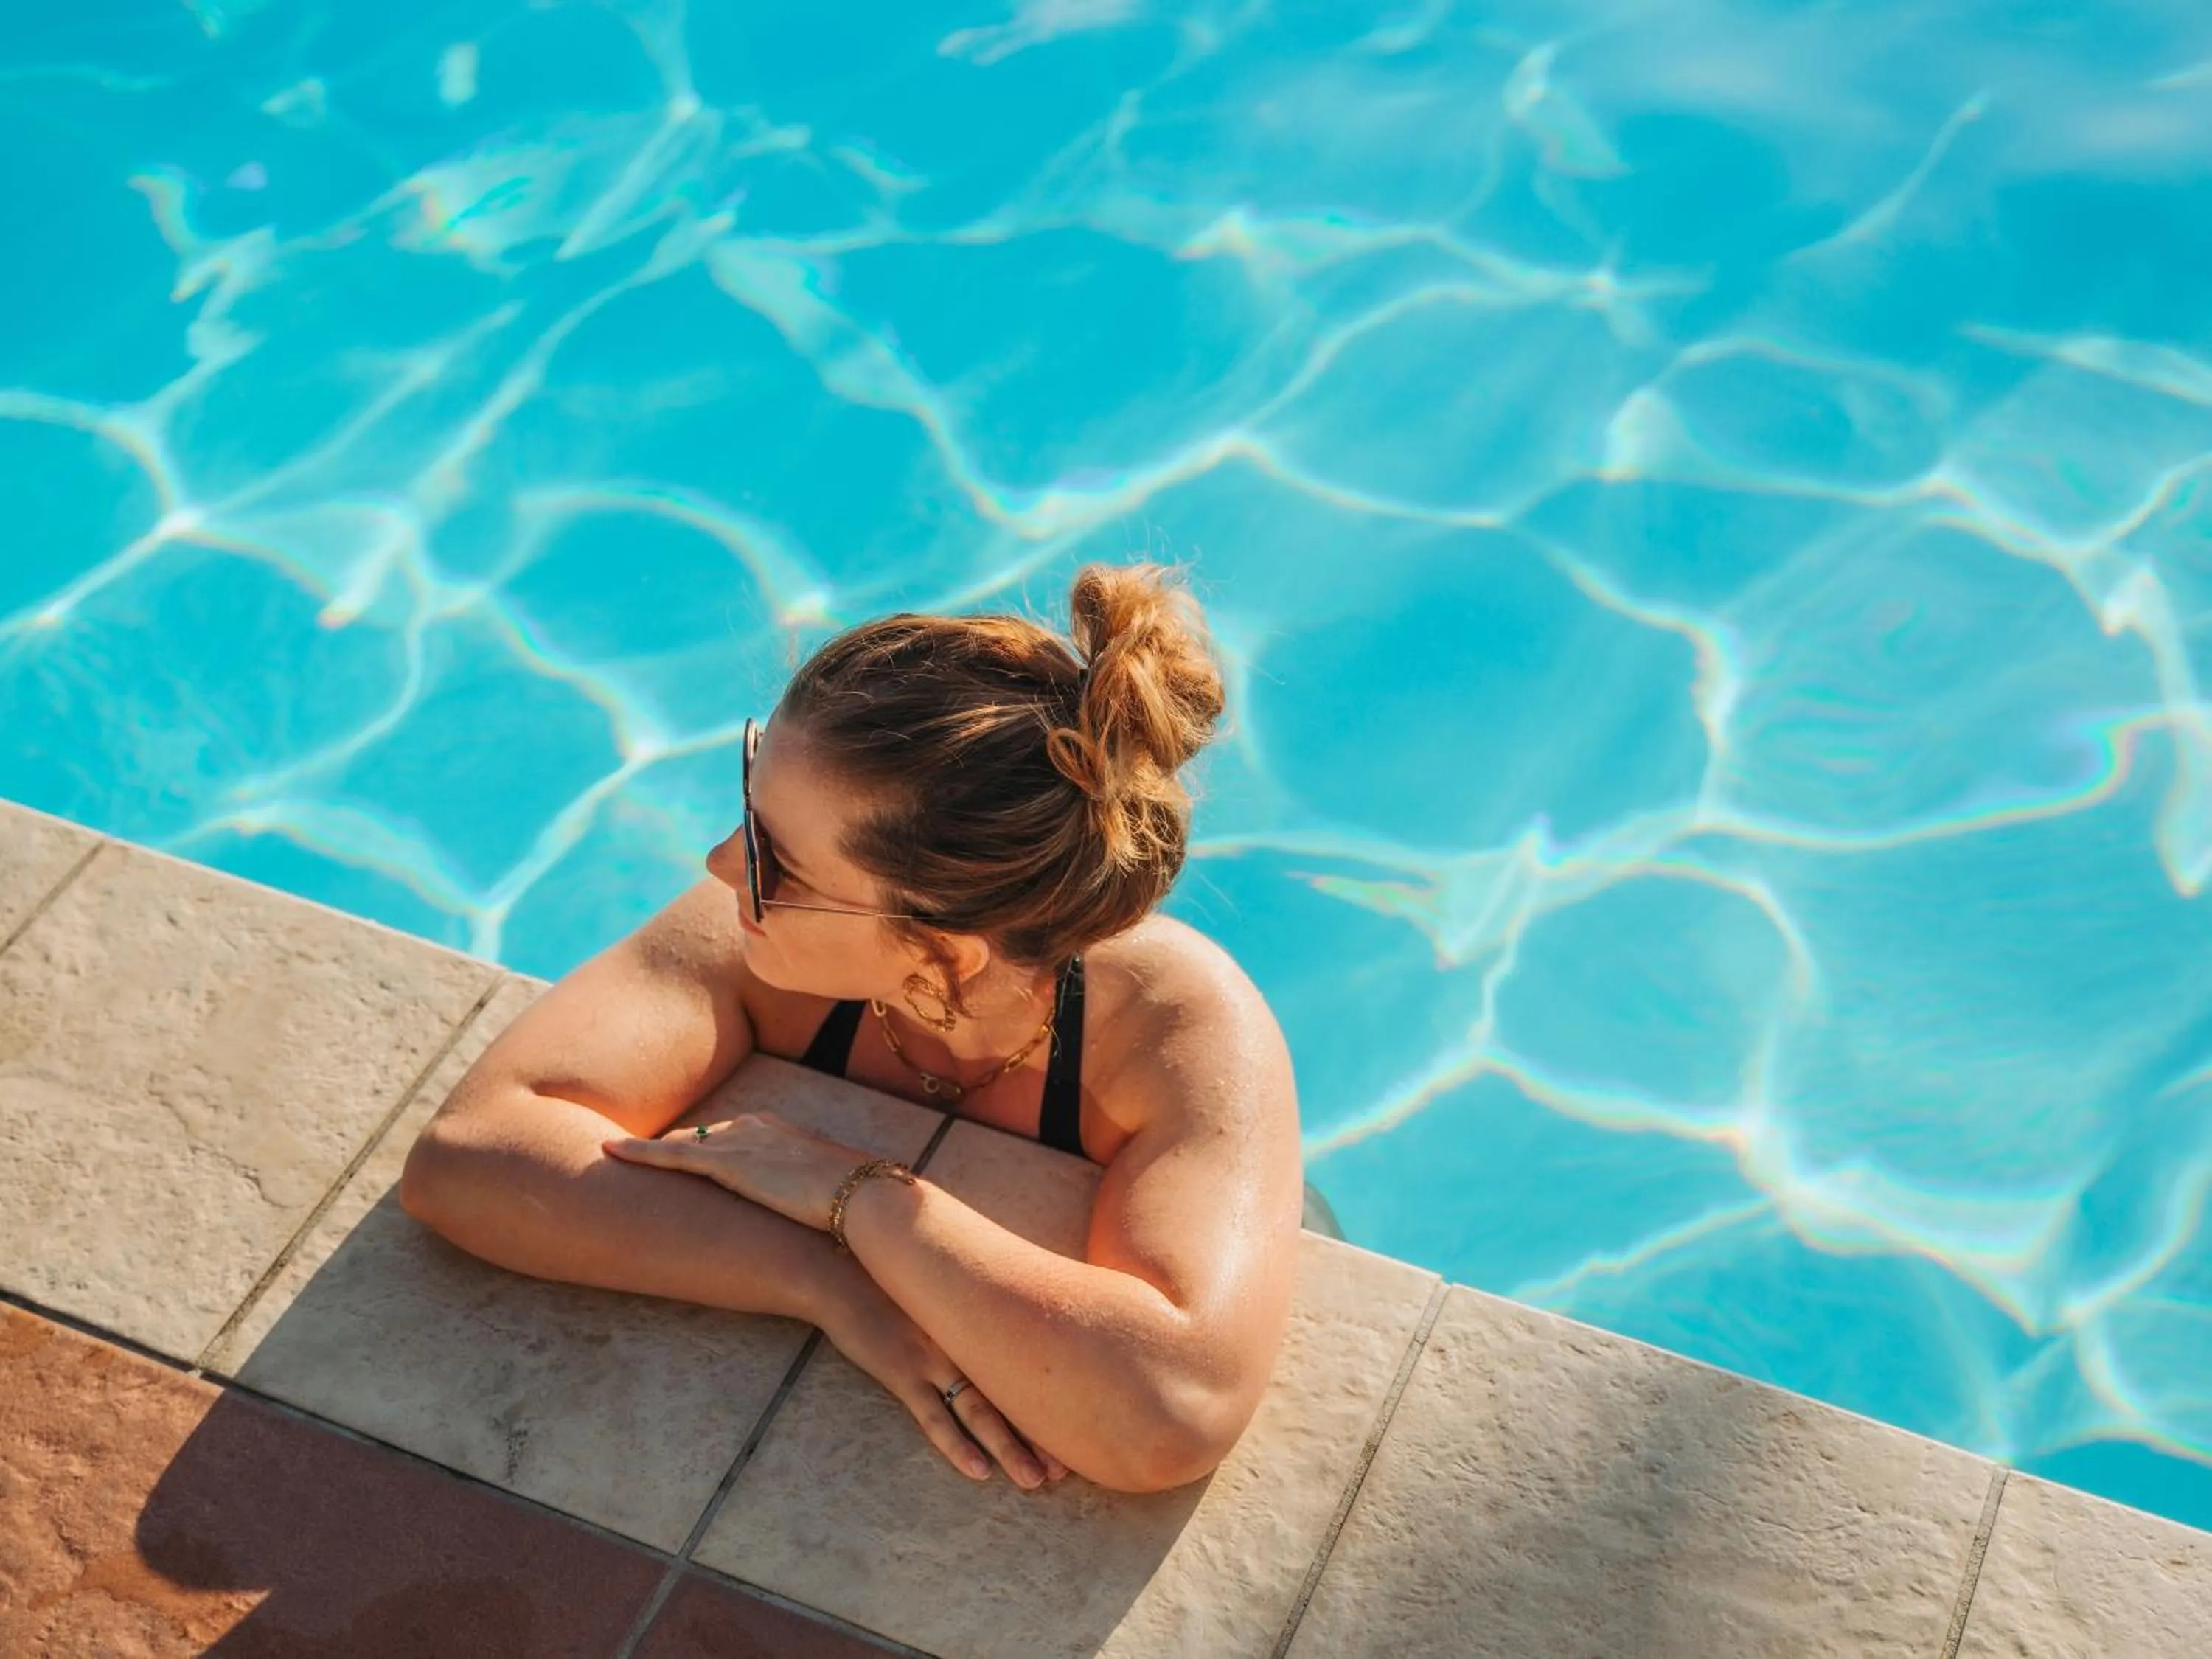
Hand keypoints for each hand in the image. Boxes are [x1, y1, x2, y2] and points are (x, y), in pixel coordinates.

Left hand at [601, 1110, 859, 1232]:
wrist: (863, 1196)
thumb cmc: (858, 1201)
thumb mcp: (830, 1192)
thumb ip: (813, 1195)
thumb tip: (819, 1217)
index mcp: (781, 1131)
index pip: (730, 1134)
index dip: (705, 1146)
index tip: (688, 1155)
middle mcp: (756, 1127)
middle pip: (701, 1134)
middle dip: (673, 1146)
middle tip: (640, 1159)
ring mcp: (740, 1143)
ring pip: (681, 1143)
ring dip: (650, 1152)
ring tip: (615, 1158)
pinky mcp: (726, 1164)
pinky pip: (670, 1156)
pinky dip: (637, 1153)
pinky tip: (610, 1152)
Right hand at [820, 1274, 1068, 1492]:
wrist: (840, 1275)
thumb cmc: (888, 1288)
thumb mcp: (936, 1297)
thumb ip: (965, 1317)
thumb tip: (992, 1338)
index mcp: (976, 1324)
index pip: (1022, 1369)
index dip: (1047, 1404)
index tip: (1076, 1434)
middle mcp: (963, 1341)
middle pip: (1011, 1393)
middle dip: (1039, 1434)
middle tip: (1066, 1471)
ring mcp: (933, 1358)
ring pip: (981, 1412)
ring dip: (1009, 1447)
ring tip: (1035, 1480)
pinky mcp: (901, 1371)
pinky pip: (934, 1416)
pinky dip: (958, 1445)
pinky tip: (978, 1471)